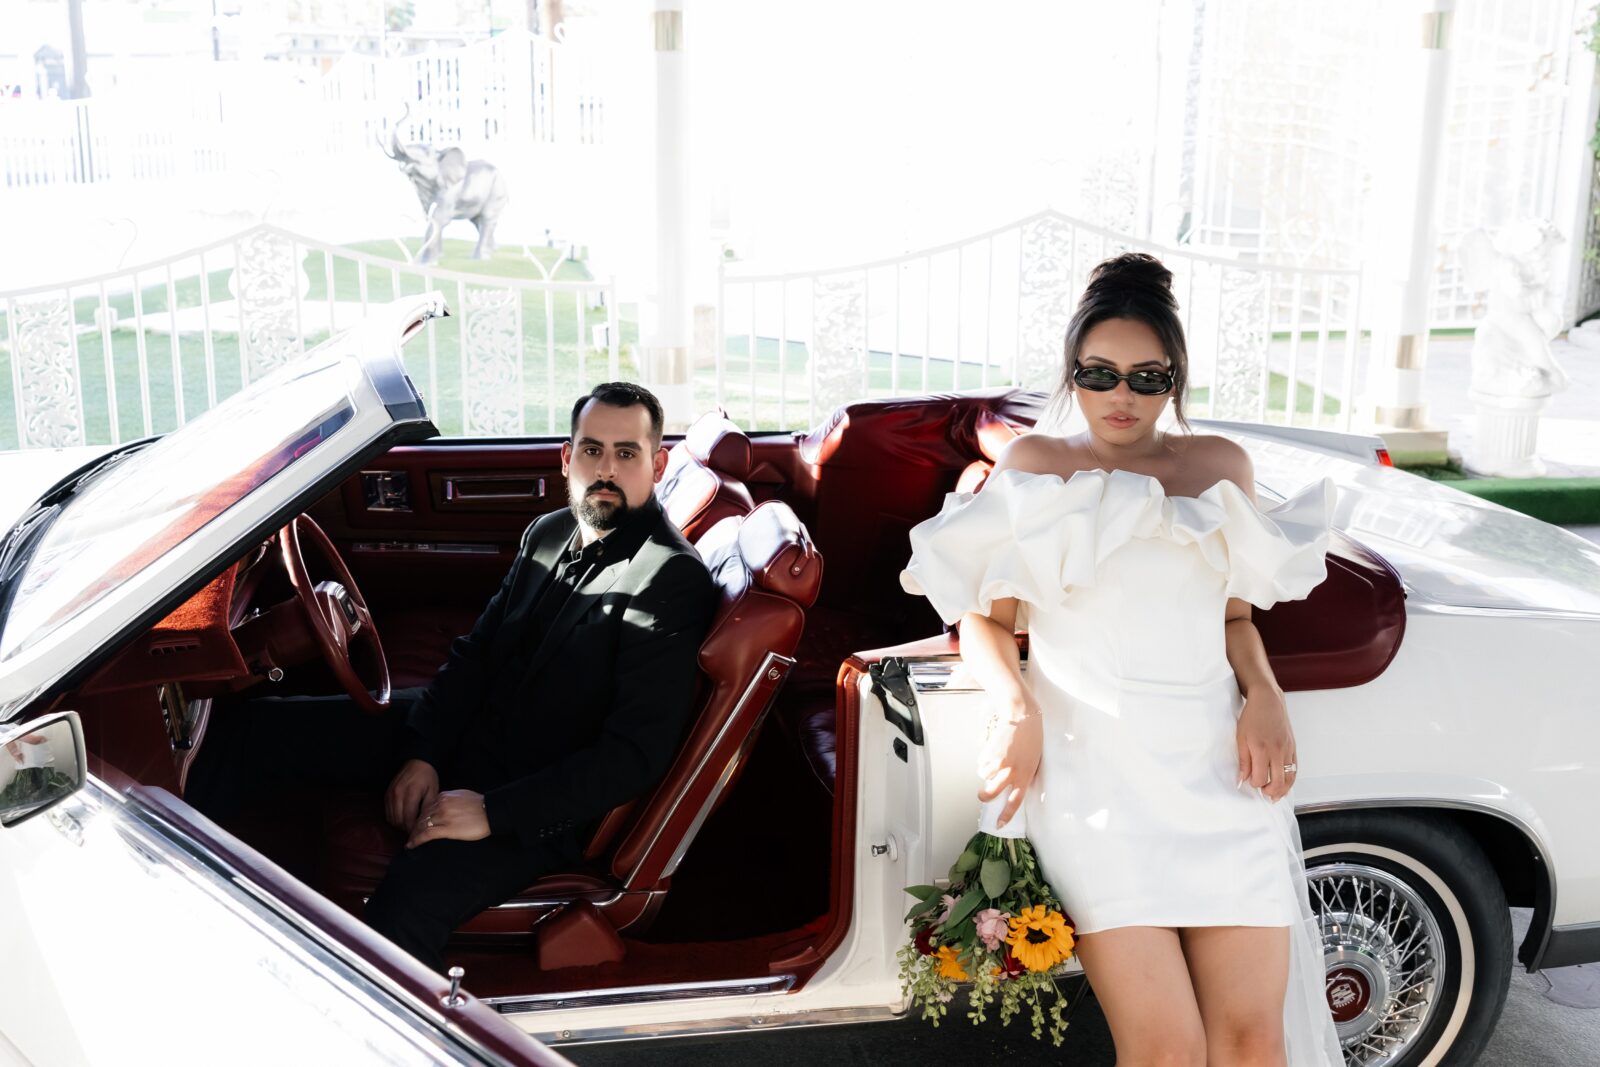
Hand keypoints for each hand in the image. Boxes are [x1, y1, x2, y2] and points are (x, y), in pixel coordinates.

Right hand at [384, 759, 438, 831]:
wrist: (417, 762)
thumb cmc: (428, 777)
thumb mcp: (433, 791)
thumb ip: (428, 808)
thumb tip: (425, 825)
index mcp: (411, 793)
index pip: (408, 819)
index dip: (413, 830)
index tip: (420, 835)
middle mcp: (397, 794)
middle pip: (398, 821)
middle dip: (407, 829)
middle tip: (415, 833)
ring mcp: (390, 794)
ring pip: (391, 819)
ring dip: (400, 825)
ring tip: (410, 826)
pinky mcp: (386, 795)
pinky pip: (387, 813)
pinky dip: (394, 819)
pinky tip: (403, 819)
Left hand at [407, 789, 488, 848]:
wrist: (492, 811)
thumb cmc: (480, 805)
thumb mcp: (461, 796)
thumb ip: (449, 800)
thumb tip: (441, 806)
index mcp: (443, 796)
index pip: (425, 807)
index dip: (419, 817)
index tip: (415, 825)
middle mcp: (440, 804)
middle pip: (421, 817)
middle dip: (413, 827)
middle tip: (409, 836)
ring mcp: (443, 816)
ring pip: (421, 826)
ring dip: (413, 834)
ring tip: (409, 842)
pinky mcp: (447, 829)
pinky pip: (426, 835)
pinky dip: (416, 840)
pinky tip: (411, 845)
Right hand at [976, 707, 1042, 828]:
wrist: (1022, 718)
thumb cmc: (1031, 740)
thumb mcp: (1033, 762)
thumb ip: (1022, 776)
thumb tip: (1010, 787)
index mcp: (1024, 776)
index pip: (1015, 802)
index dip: (1006, 815)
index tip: (999, 825)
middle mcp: (1010, 772)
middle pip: (991, 793)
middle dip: (984, 796)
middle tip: (983, 795)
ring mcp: (998, 762)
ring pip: (984, 776)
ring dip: (986, 772)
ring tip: (995, 761)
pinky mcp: (989, 752)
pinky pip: (982, 762)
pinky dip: (985, 760)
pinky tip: (993, 752)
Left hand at [1237, 686, 1295, 801]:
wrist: (1268, 700)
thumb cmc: (1252, 717)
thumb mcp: (1241, 738)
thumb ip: (1243, 761)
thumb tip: (1242, 780)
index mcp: (1261, 750)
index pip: (1261, 778)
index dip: (1255, 784)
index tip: (1250, 782)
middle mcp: (1277, 751)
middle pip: (1278, 782)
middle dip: (1270, 792)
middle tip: (1264, 794)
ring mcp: (1288, 749)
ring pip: (1290, 777)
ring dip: (1283, 790)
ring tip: (1275, 796)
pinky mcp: (1294, 747)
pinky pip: (1295, 768)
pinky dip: (1291, 779)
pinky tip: (1285, 784)